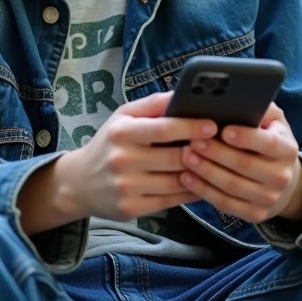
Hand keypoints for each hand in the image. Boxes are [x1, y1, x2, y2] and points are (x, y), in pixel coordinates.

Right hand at [54, 92, 212, 221]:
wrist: (79, 182)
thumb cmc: (110, 143)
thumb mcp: (122, 117)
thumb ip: (152, 105)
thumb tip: (183, 93)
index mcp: (121, 132)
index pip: (163, 129)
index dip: (191, 127)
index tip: (213, 125)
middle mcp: (122, 160)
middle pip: (174, 157)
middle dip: (201, 152)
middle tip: (222, 145)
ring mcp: (126, 187)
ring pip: (176, 181)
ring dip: (200, 173)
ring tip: (216, 164)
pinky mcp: (131, 208)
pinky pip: (171, 200)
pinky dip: (190, 192)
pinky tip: (201, 183)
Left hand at [178, 103, 301, 224]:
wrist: (283, 180)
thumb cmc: (268, 140)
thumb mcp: (272, 121)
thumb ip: (259, 106)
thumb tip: (235, 94)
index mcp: (288, 149)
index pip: (268, 143)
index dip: (245, 137)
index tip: (223, 129)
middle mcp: (282, 176)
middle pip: (245, 165)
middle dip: (216, 153)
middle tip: (192, 140)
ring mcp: (269, 198)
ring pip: (232, 186)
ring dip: (205, 171)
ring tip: (185, 156)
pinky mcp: (255, 214)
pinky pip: (225, 204)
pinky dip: (203, 190)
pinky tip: (186, 177)